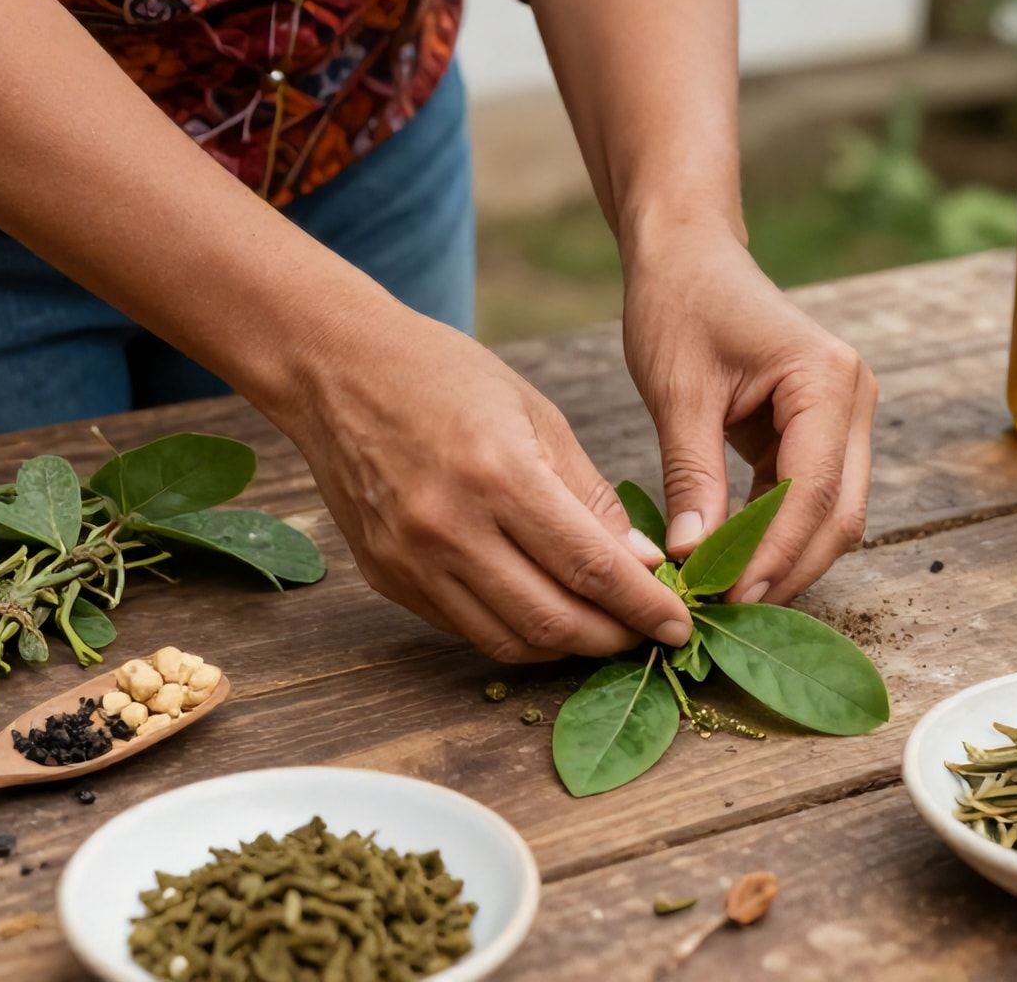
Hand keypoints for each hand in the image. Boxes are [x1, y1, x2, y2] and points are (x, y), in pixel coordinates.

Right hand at [278, 309, 693, 662]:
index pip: (590, 567)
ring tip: (601, 629)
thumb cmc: (444, 376)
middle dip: (613, 639)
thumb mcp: (536, 414)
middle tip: (648, 635)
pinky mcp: (387, 577)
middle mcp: (449, 529)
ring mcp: (410, 560)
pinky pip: (465, 629)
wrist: (335, 369)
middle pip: (551, 620)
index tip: (680, 625)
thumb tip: (644, 565)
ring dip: (565, 647)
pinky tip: (543, 611)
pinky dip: (514, 632)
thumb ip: (590, 495)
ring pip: (507, 641)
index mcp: (497, 475)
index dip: (644, 607)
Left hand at [622, 229, 876, 603]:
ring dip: (785, 558)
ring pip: (832, 515)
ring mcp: (843, 417)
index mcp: (826, 380)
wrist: (687, 254)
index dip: (775, 553)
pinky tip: (732, 562)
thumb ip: (692, 475)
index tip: (728, 595)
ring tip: (726, 593)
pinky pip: (807, 499)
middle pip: (839, 513)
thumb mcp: (678, 392)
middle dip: (789, 567)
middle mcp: (852, 399)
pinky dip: (775, 534)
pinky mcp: (819, 431)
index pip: (812, 490)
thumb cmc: (679, 304)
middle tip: (728, 608)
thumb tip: (691, 556)